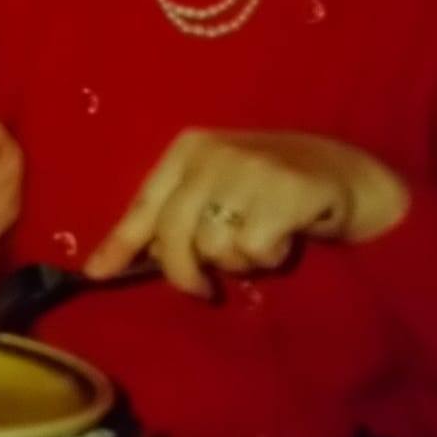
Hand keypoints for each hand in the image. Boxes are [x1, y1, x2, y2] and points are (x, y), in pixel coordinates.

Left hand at [84, 130, 408, 295]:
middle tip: (205, 288)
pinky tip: (284, 236)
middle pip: (173, 234)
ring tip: (259, 239)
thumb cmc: (266, 188)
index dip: (121, 243)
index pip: (145, 203)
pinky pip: (254, 250)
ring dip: (237, 260)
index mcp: (188, 148)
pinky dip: (268, 256)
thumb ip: (172, 220)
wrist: (340, 173)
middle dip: (185, 273)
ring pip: (214, 248)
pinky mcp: (284, 190)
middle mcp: (213, 152)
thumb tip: (108, 265)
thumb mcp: (213, 191)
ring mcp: (249, 169)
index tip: (96, 274)